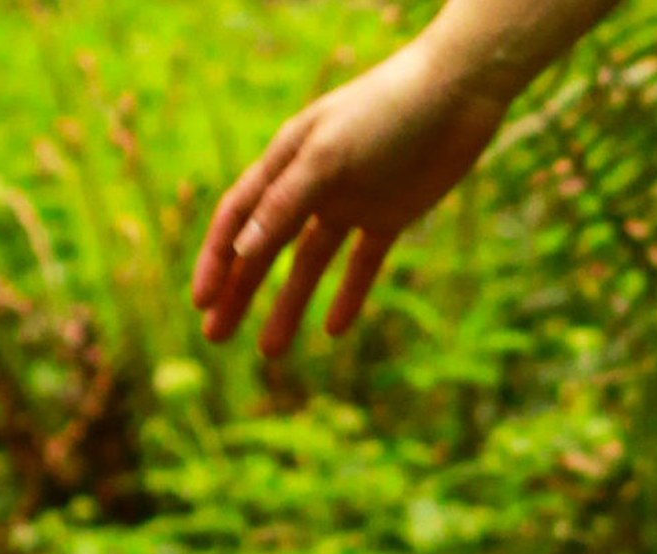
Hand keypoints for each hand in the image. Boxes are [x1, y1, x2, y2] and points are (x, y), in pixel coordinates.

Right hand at [189, 35, 510, 355]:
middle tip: (215, 338)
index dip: (216, 262)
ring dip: (287, 305)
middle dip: (238, 292)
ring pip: (309, 264)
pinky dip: (349, 295)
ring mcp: (350, 201)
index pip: (237, 219)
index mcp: (285, 162)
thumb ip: (287, 202)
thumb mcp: (329, 157)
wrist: (455, 98)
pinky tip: (334, 331)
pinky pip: (363, 263)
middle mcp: (311, 184)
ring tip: (269, 351)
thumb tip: (243, 252)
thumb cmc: (385, 115)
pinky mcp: (390, 214)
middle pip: (264, 249)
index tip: (201, 302)